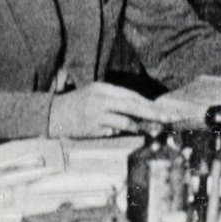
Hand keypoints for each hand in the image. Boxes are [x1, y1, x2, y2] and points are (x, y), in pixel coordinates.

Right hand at [47, 82, 168, 138]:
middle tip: (167, 118)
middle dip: (152, 112)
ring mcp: (97, 114)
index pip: (131, 95)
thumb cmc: (78, 104)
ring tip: (151, 128)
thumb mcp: (96, 95)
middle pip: (132, 105)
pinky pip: (113, 130)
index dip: (148, 103)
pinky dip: (124, 132)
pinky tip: (132, 132)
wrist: (53, 115)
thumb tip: (139, 111)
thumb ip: (115, 101)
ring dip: (140, 125)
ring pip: (125, 119)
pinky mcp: (92, 128)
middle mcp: (101, 99)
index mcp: (104, 89)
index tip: (162, 110)